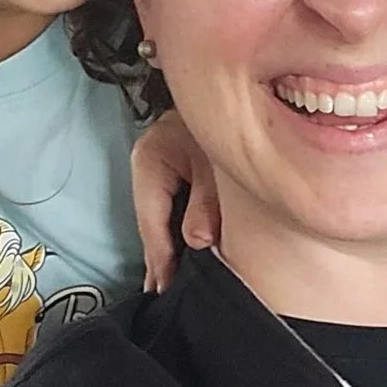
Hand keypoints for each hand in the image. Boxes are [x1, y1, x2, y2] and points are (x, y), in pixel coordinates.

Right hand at [131, 109, 221, 291]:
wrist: (238, 91)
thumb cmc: (230, 120)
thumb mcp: (216, 163)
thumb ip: (208, 202)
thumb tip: (198, 241)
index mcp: (152, 157)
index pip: (151, 218)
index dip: (160, 256)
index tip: (165, 286)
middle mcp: (148, 162)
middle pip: (151, 221)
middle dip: (159, 259)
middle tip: (163, 295)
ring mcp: (158, 167)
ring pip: (158, 216)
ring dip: (166, 248)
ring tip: (168, 284)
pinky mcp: (172, 170)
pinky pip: (169, 207)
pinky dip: (174, 231)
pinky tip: (179, 255)